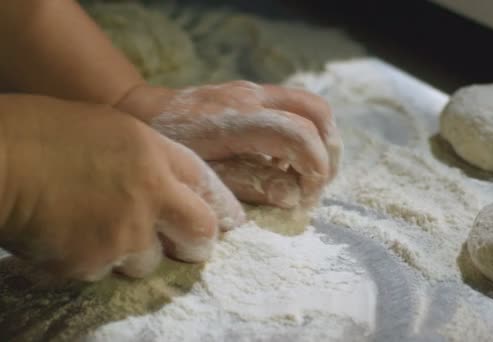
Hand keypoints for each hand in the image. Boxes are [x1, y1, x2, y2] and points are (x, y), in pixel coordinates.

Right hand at [0, 95, 244, 280]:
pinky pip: (101, 272)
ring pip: (147, 261)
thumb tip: (169, 182)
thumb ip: (150, 155)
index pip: (204, 184)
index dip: (214, 202)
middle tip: (182, 243)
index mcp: (154, 156)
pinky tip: (66, 239)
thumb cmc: (44, 131)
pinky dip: (87, 262)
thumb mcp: (112, 127)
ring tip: (99, 233)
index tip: (217, 217)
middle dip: (194, 241)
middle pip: (198, 233)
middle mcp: (150, 197)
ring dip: (131, 254)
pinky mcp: (90, 264)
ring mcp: (123, 234)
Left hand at [116, 81, 341, 207]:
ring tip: (307, 174)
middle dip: (329, 151)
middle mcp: (254, 97)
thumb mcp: (203, 175)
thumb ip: (250, 184)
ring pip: (312, 105)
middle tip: (318, 185)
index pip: (300, 135)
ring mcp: (255, 90)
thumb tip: (292, 196)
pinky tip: (286, 160)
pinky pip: (296, 106)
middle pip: (317, 112)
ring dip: (321, 139)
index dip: (315, 169)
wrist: (142, 110)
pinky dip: (305, 132)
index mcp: (240, 120)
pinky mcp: (254, 91)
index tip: (307, 197)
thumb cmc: (168, 148)